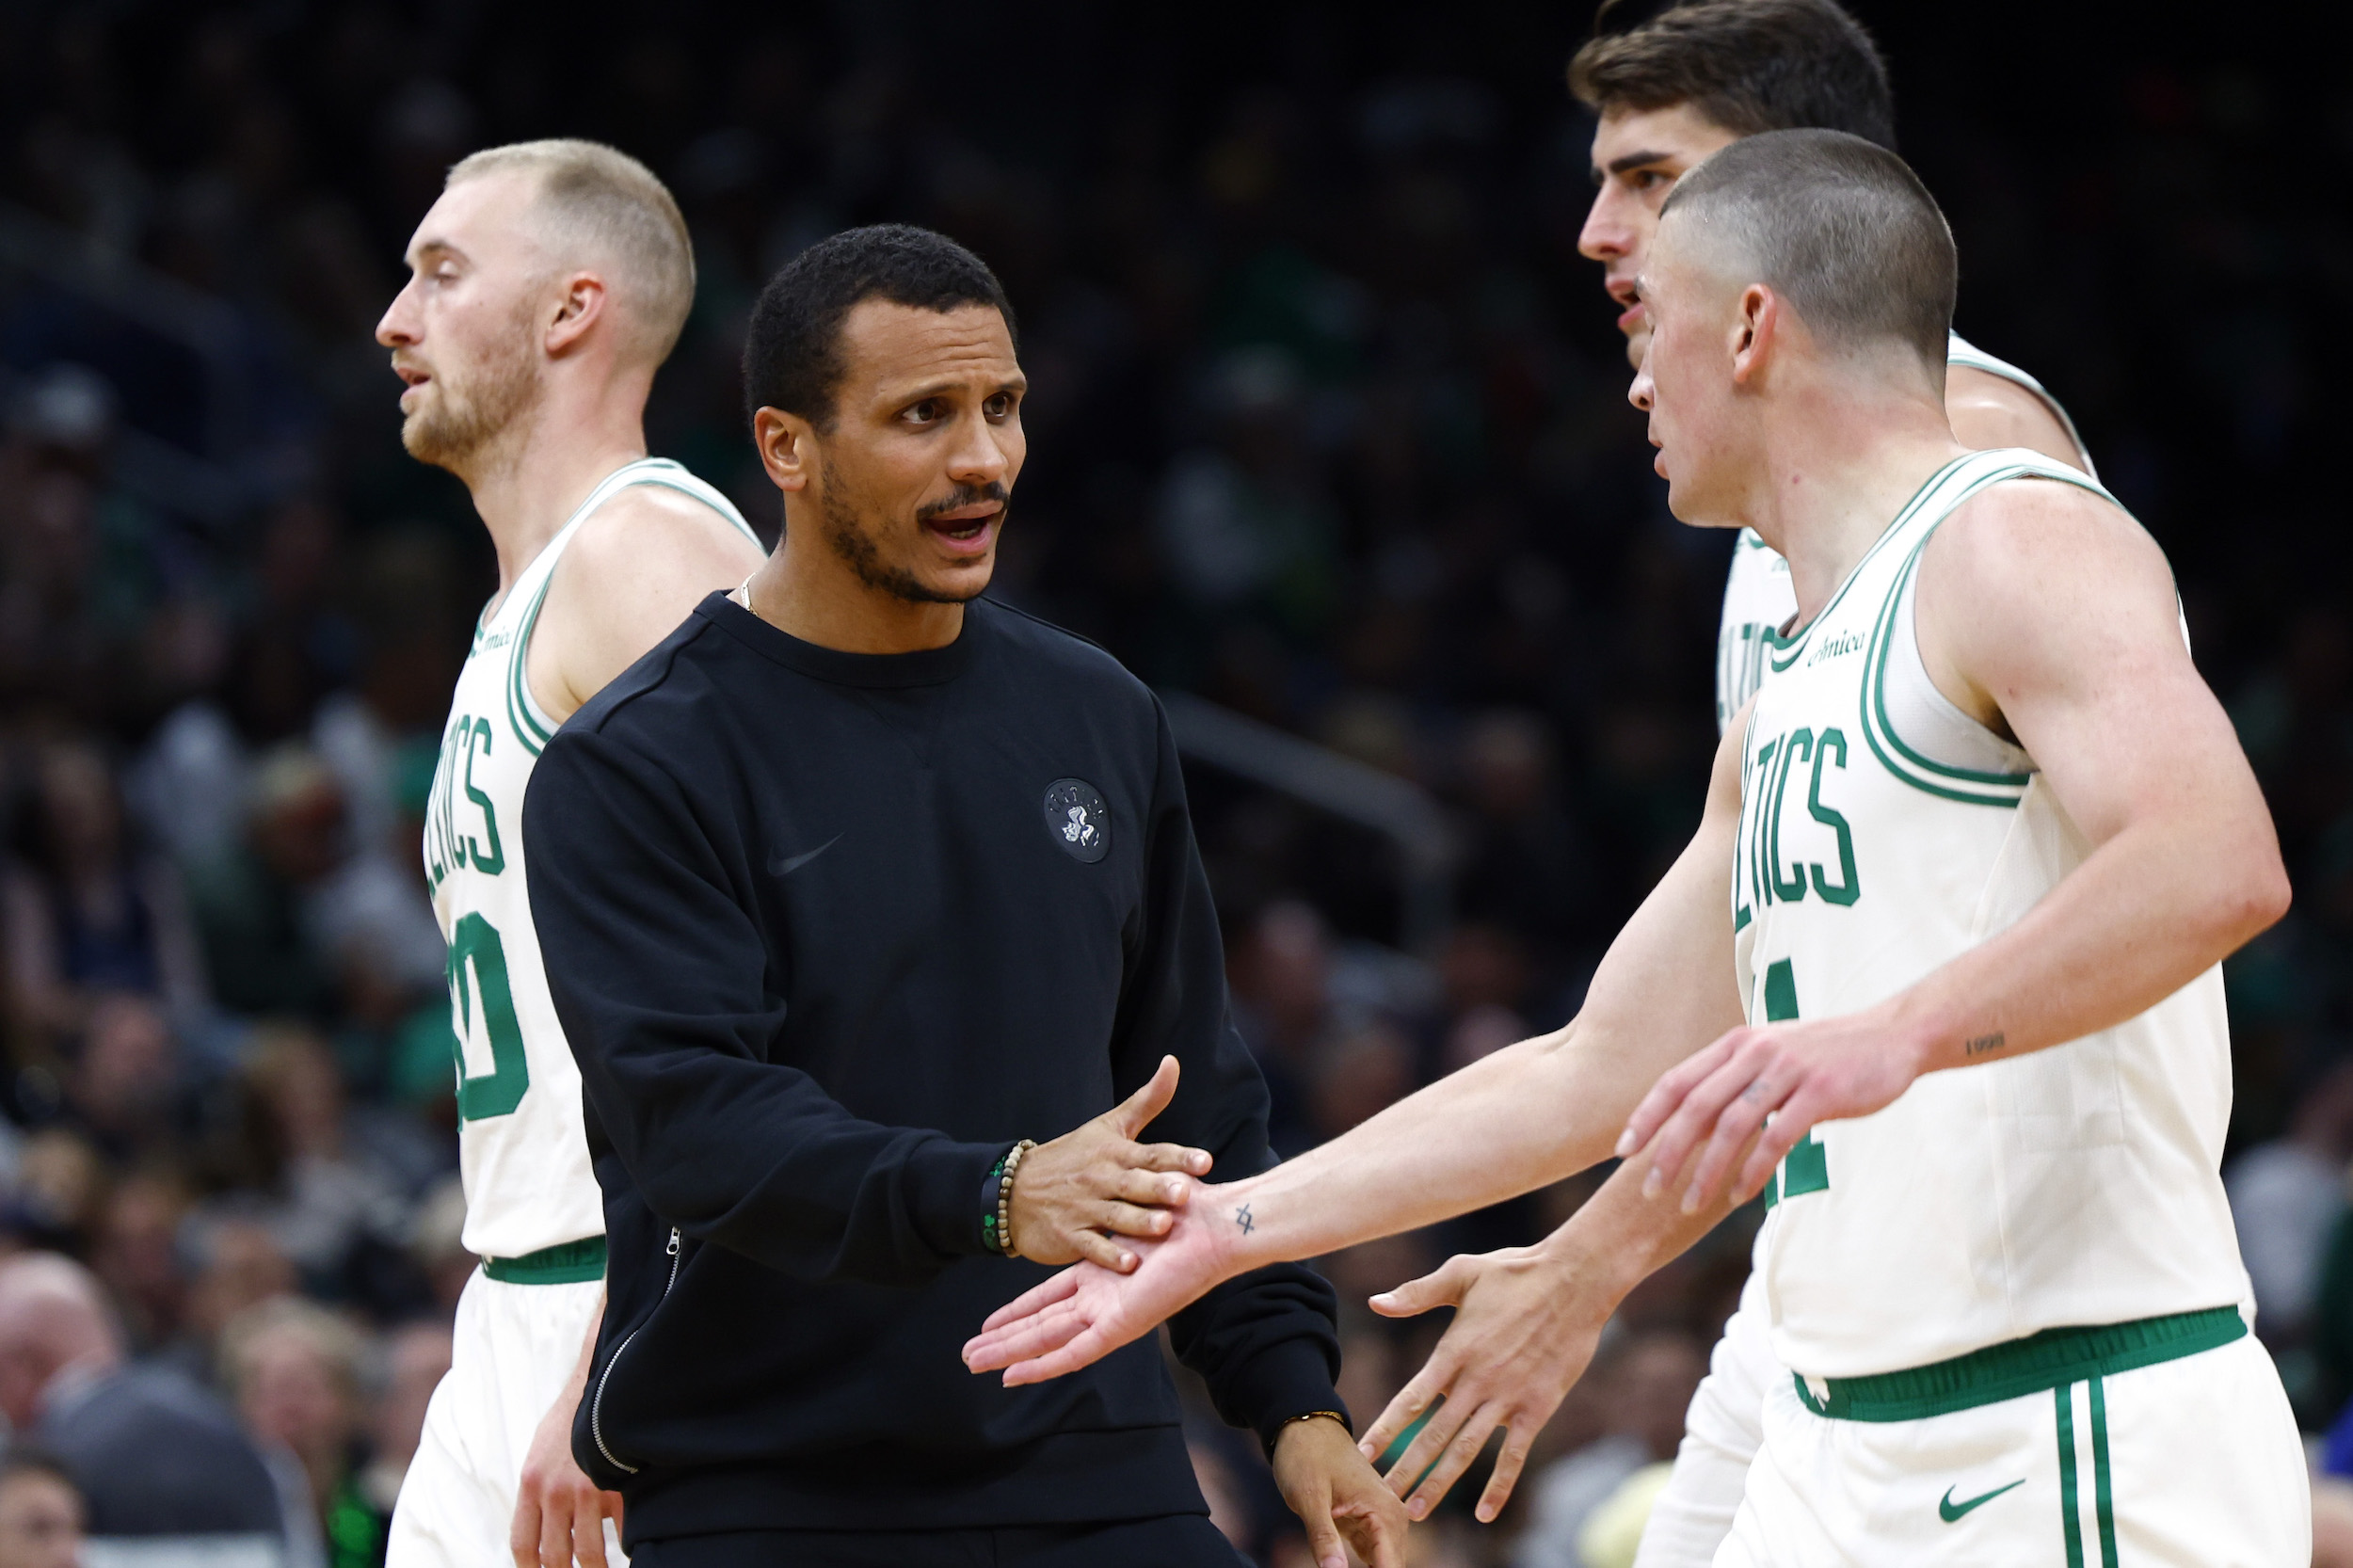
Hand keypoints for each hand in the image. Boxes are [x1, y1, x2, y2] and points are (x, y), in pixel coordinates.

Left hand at [510, 1392, 622, 1567]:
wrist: (604, 1382)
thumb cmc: (573, 1418)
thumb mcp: (542, 1451)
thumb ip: (540, 1490)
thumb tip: (547, 1528)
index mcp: (531, 1483)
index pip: (523, 1543)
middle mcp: (556, 1492)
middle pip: (555, 1556)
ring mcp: (589, 1490)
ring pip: (589, 1552)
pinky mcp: (619, 1485)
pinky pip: (621, 1531)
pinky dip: (625, 1545)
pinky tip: (628, 1548)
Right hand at [964, 1185, 1241, 1382]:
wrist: (1217, 1227)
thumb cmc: (1185, 1215)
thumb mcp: (1133, 1216)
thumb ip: (1110, 1219)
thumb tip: (1094, 1201)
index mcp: (1103, 1281)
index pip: (1049, 1301)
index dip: (1017, 1312)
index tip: (988, 1322)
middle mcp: (1102, 1303)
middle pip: (1040, 1326)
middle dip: (1002, 1340)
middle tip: (966, 1355)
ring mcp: (1110, 1317)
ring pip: (1048, 1342)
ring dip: (1009, 1354)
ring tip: (973, 1365)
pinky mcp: (1121, 1326)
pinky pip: (1075, 1351)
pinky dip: (1043, 1364)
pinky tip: (1013, 1375)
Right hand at [1008, 1055, 1212, 1269]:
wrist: (1015, 1189)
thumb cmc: (1073, 1156)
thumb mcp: (1109, 1125)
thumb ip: (1147, 1100)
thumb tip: (1173, 1062)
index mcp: (1115, 1152)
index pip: (1152, 1153)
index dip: (1179, 1157)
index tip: (1205, 1161)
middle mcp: (1102, 1179)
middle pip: (1135, 1184)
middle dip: (1159, 1188)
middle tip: (1185, 1193)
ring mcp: (1084, 1208)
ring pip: (1116, 1216)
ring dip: (1140, 1222)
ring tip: (1164, 1227)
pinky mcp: (1070, 1235)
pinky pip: (1092, 1246)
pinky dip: (1109, 1254)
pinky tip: (1129, 1264)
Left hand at [1273, 1414, 1409, 1567]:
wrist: (1303, 1425)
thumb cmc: (1305, 1454)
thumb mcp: (1308, 1496)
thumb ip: (1323, 1538)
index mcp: (1384, 1511)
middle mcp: (1392, 1517)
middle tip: (1333, 1566)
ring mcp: (1381, 1521)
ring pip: (1384, 1566)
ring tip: (1335, 1564)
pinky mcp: (1367, 1524)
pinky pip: (1374, 1558)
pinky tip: (1340, 1566)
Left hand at [1357, 1247, 1610, 1522]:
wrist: (1575, 1280)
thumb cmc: (1515, 1272)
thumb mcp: (1460, 1274)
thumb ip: (1417, 1293)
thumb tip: (1375, 1302)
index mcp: (1453, 1350)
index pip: (1411, 1399)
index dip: (1386, 1429)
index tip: (1363, 1453)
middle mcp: (1476, 1381)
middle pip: (1432, 1435)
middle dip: (1404, 1468)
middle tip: (1381, 1498)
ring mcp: (1507, 1398)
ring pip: (1465, 1450)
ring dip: (1439, 1483)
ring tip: (1416, 1511)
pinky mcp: (1537, 1408)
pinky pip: (1514, 1455)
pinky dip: (1499, 1486)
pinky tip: (1484, 1513)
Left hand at [1617, 1008, 1923, 1213]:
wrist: (1892, 1035)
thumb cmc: (1828, 1053)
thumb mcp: (1773, 1053)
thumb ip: (1737, 1078)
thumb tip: (1699, 1120)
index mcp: (1737, 1043)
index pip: (1676, 1080)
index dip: (1646, 1116)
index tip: (1623, 1150)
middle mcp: (1755, 1052)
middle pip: (1695, 1106)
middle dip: (1667, 1152)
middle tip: (1649, 1190)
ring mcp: (1787, 1070)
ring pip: (1731, 1125)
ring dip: (1706, 1170)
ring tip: (1690, 1203)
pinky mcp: (1820, 1091)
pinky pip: (1776, 1137)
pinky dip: (1753, 1170)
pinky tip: (1741, 1196)